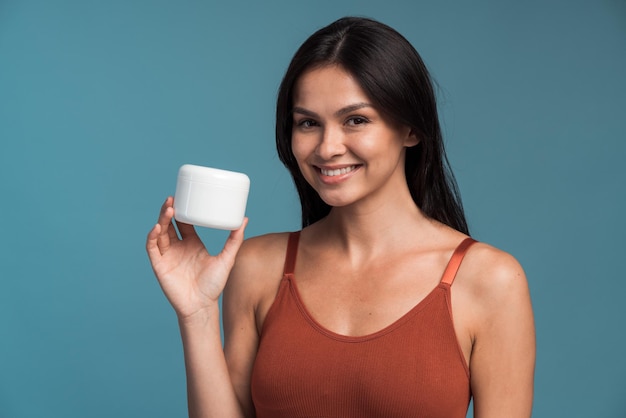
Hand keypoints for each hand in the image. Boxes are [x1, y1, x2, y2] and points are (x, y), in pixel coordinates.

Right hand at [146, 197, 247, 319]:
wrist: (202, 306)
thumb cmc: (214, 285)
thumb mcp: (227, 258)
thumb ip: (234, 240)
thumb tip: (244, 219)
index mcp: (192, 244)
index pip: (183, 222)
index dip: (181, 210)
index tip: (183, 196)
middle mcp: (178, 248)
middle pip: (169, 224)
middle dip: (169, 211)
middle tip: (173, 198)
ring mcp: (167, 256)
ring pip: (160, 233)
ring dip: (162, 220)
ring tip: (169, 209)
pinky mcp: (159, 266)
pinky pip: (152, 248)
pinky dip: (153, 237)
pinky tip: (158, 228)